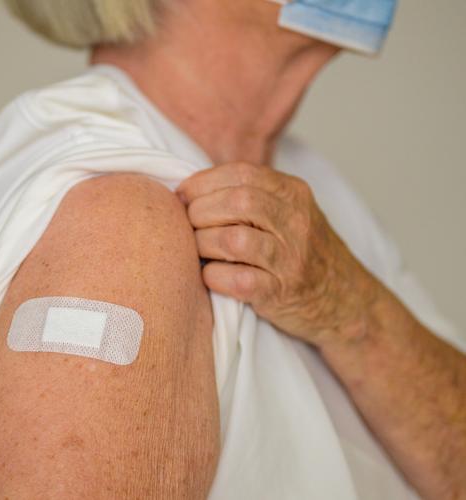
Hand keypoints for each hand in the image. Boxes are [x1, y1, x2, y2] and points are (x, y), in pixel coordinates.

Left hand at [175, 162, 379, 346]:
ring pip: (233, 240)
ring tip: (198, 250)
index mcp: (293, 193)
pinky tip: (210, 276)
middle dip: (200, 212)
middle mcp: (296, 222)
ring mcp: (291, 259)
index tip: (182, 196)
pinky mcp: (282, 293)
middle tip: (187, 225)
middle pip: (236, 202)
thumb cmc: (301, 253)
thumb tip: (188, 190)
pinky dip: (214, 277)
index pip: (241, 173)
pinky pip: (237, 280)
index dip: (202, 183)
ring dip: (203, 244)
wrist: (346, 300)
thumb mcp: (287, 212)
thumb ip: (249, 195)